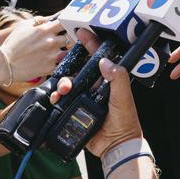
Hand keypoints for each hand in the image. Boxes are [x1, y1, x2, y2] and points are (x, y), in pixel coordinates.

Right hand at [0, 18, 68, 81]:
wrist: (5, 64)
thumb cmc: (12, 44)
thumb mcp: (22, 26)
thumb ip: (37, 21)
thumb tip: (47, 20)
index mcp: (45, 30)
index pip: (64, 23)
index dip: (67, 24)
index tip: (66, 26)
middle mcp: (51, 42)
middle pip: (68, 37)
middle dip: (65, 38)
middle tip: (59, 40)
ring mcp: (52, 55)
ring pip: (67, 51)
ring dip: (63, 50)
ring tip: (55, 51)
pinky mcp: (50, 67)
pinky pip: (61, 62)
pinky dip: (58, 61)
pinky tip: (49, 60)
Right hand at [50, 29, 142, 155]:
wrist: (116, 146)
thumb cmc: (124, 121)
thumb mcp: (123, 98)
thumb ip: (117, 79)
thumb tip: (105, 62)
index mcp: (108, 81)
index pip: (98, 58)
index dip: (90, 44)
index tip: (81, 32)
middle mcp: (95, 88)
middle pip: (77, 73)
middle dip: (68, 74)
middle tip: (67, 85)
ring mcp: (84, 100)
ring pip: (67, 86)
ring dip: (61, 87)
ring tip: (61, 94)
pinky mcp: (75, 112)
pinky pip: (62, 102)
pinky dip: (56, 100)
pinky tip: (55, 101)